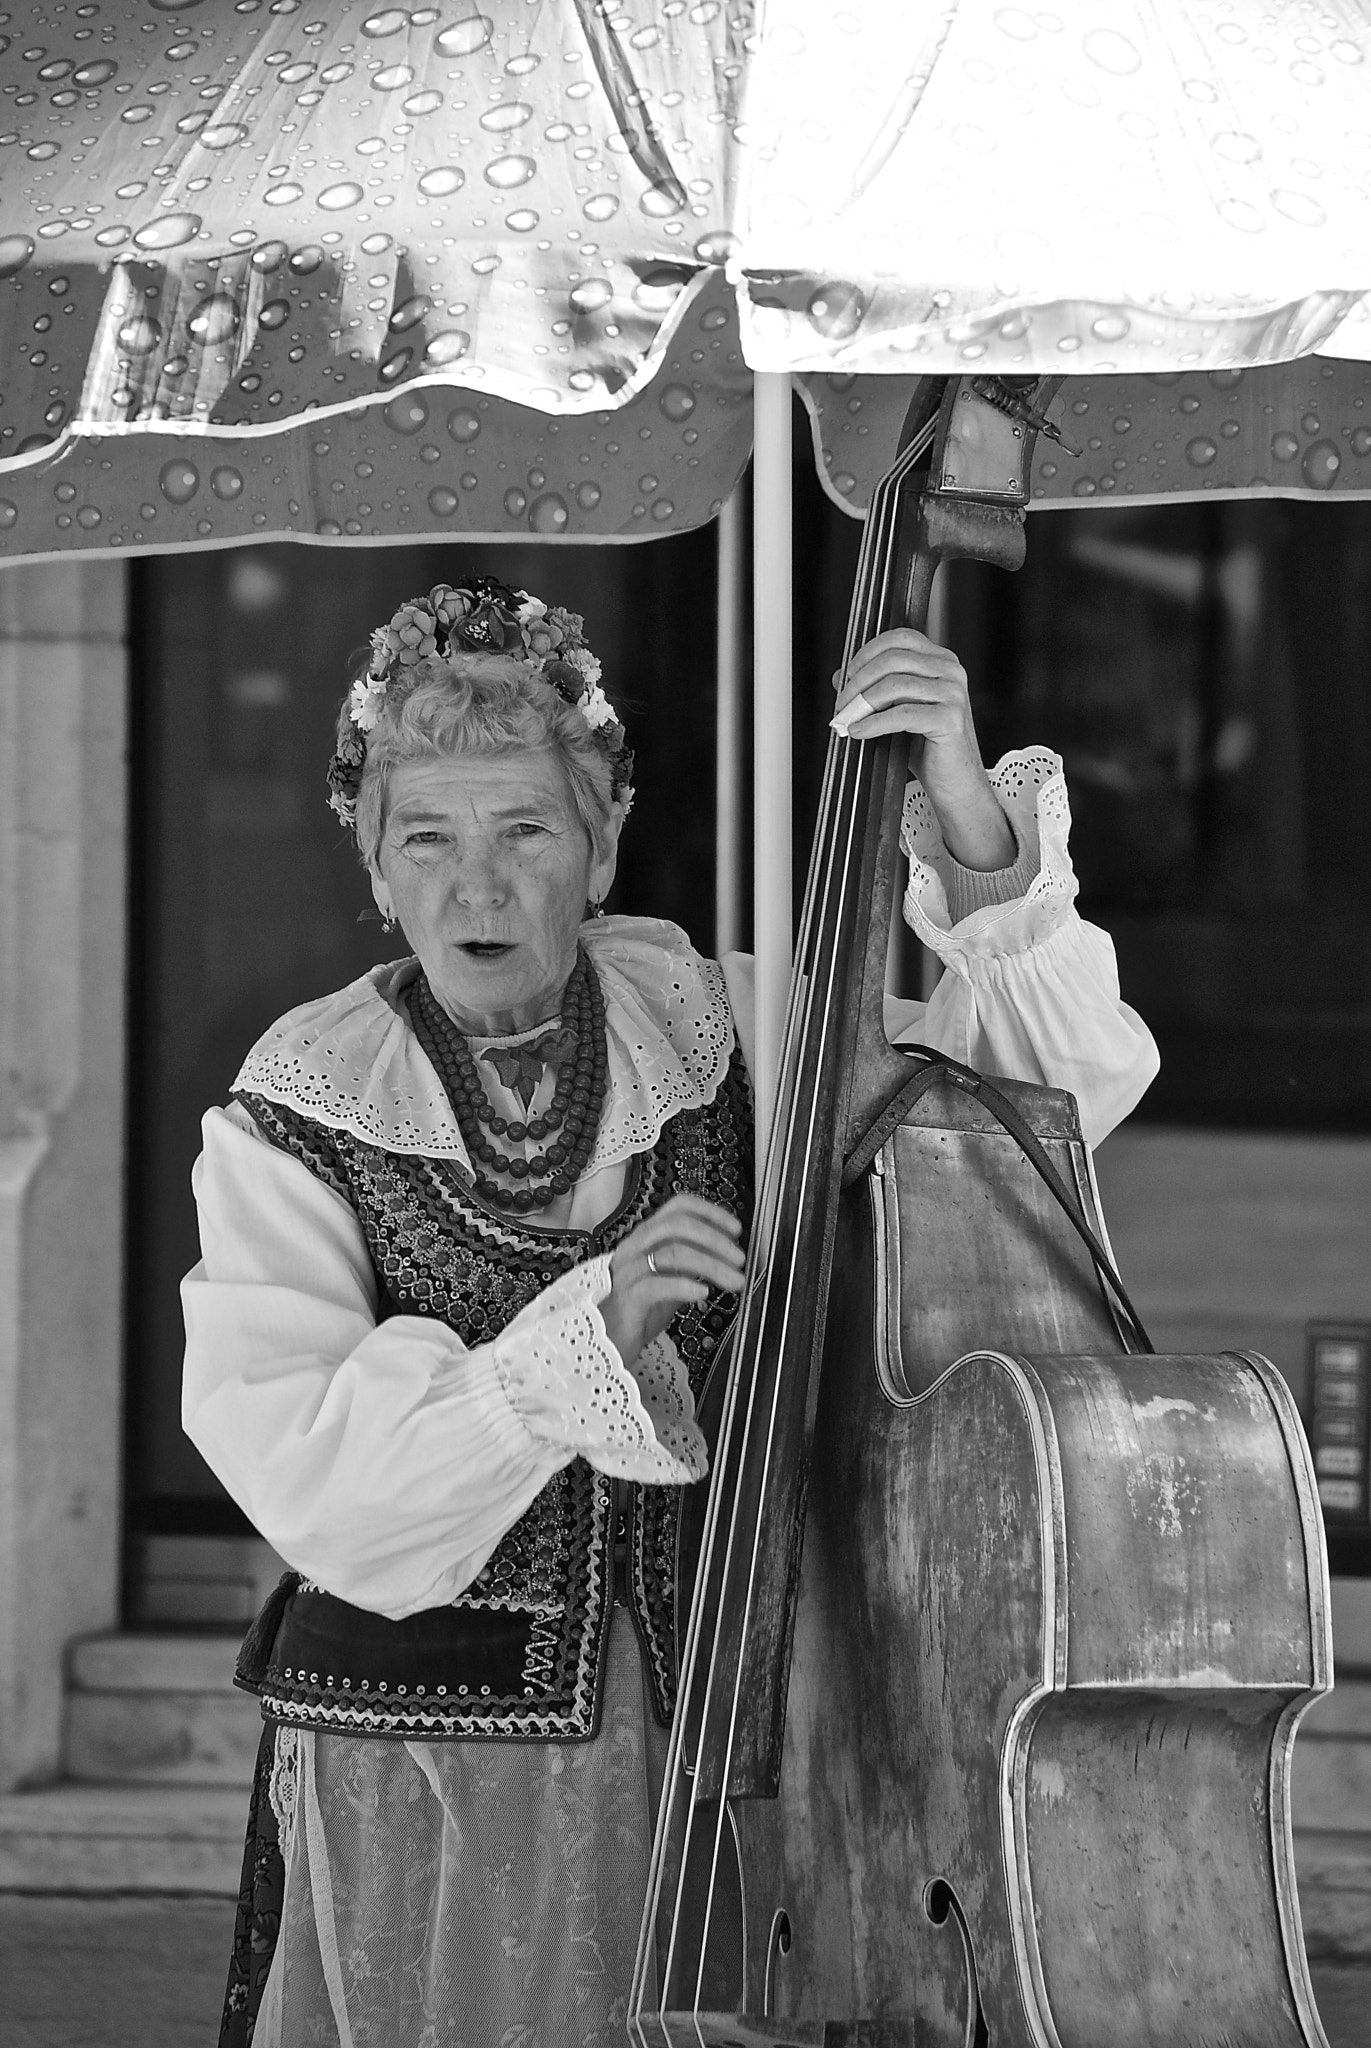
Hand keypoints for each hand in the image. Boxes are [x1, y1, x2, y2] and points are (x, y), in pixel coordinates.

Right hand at [600, 1194, 746, 1372]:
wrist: (604, 1343)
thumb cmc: (637, 1312)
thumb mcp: (671, 1281)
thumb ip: (692, 1266)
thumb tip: (727, 1256)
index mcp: (646, 1238)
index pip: (677, 1208)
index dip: (710, 1212)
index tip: (736, 1228)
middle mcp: (635, 1248)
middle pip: (677, 1225)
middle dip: (715, 1239)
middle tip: (740, 1258)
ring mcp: (628, 1272)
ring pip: (672, 1253)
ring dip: (711, 1265)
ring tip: (734, 1281)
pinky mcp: (627, 1299)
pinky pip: (656, 1285)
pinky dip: (685, 1286)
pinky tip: (703, 1294)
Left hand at [831, 628, 1015, 871]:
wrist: (955, 783)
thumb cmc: (928, 748)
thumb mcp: (897, 710)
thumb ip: (874, 689)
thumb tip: (839, 676)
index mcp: (941, 661)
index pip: (899, 638)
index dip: (867, 653)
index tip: (846, 675)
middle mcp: (951, 671)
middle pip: (893, 659)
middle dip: (859, 680)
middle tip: (841, 701)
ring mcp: (953, 694)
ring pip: (895, 685)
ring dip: (862, 702)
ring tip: (846, 718)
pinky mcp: (949, 719)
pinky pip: (901, 715)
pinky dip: (873, 723)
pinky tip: (858, 731)